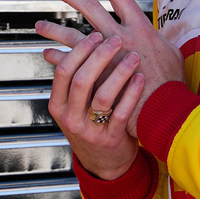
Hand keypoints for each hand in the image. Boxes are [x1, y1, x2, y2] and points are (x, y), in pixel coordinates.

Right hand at [37, 24, 144, 179]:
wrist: (104, 163)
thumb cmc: (91, 124)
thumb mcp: (73, 105)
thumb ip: (72, 79)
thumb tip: (58, 44)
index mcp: (59, 105)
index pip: (64, 71)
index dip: (79, 50)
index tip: (96, 34)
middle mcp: (71, 118)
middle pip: (81, 80)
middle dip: (100, 56)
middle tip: (116, 40)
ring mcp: (90, 130)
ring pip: (102, 96)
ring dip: (119, 72)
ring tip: (133, 57)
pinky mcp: (111, 139)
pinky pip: (121, 112)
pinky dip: (132, 93)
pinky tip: (141, 78)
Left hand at [40, 0, 184, 135]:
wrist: (163, 110)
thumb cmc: (170, 84)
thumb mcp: (172, 52)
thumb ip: (160, 39)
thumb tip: (155, 33)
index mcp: (140, 27)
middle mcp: (121, 37)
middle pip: (90, 7)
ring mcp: (105, 58)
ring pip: (73, 36)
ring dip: (55, 29)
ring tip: (41, 25)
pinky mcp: (95, 77)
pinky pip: (69, 64)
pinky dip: (57, 56)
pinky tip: (48, 54)